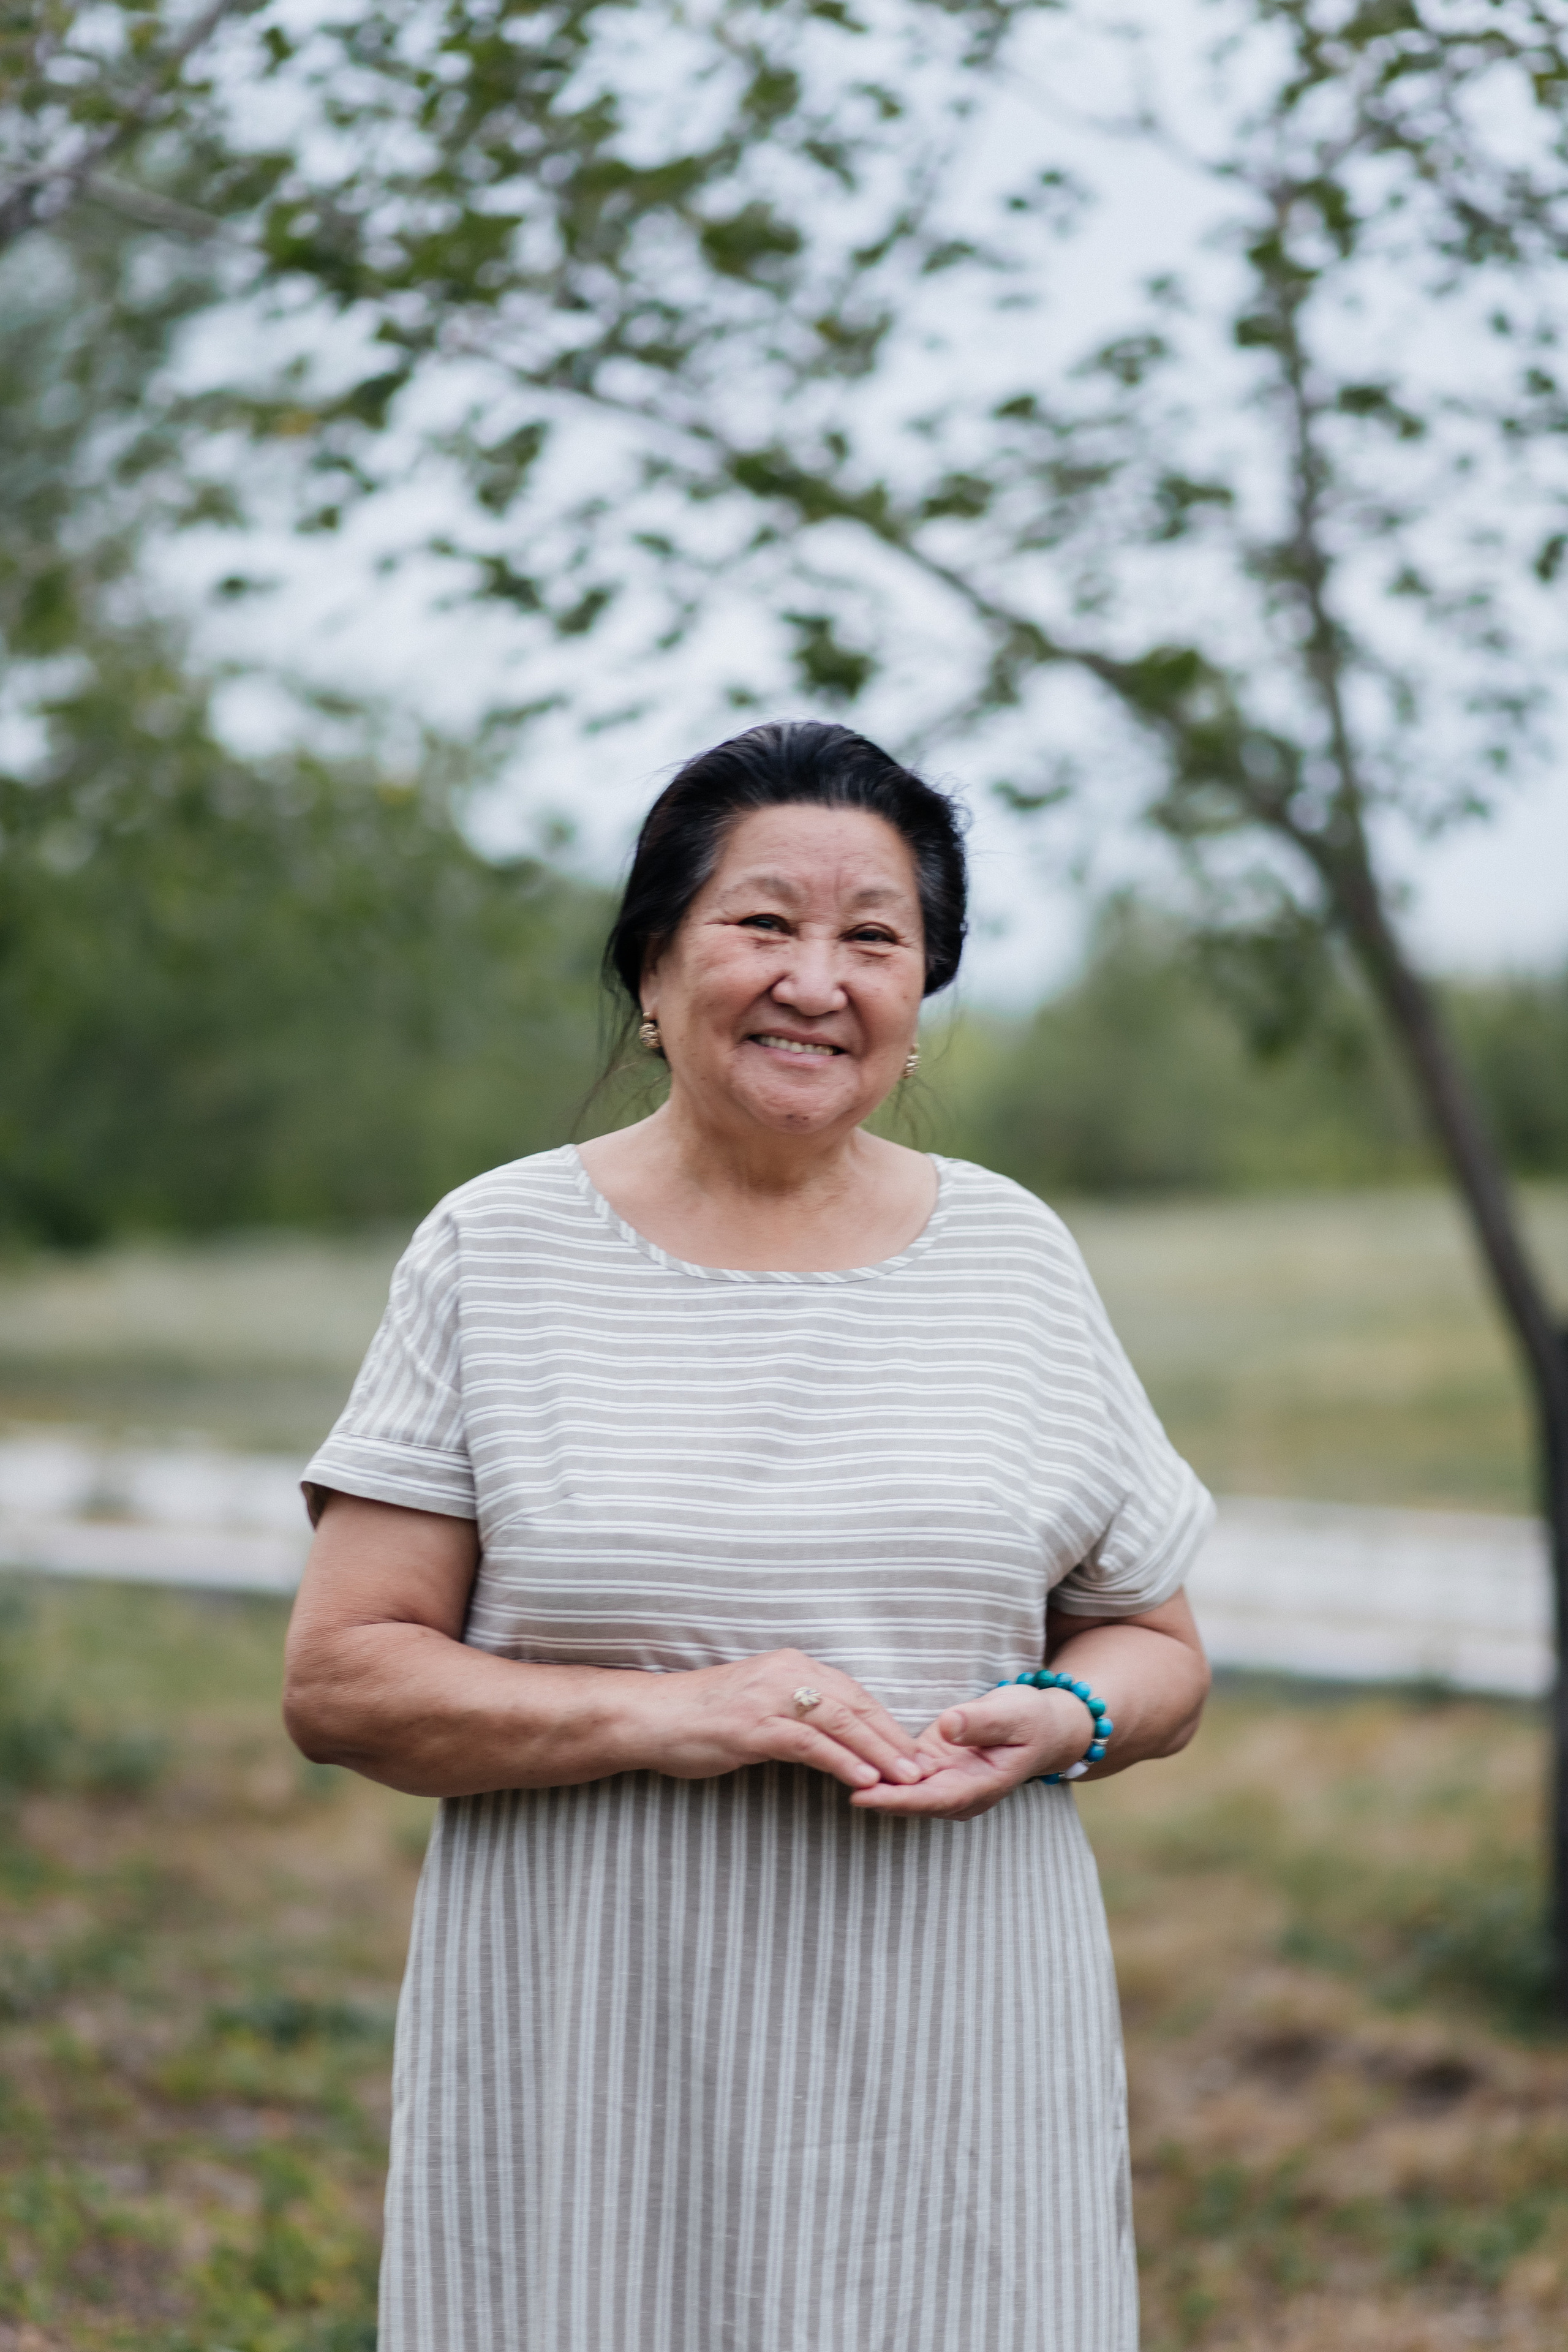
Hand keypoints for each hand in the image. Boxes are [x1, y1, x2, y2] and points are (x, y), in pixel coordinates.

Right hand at [628, 1650, 931, 1792]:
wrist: (649, 1715)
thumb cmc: (702, 1716)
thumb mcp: (757, 1704)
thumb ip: (795, 1712)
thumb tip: (835, 1734)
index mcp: (790, 1666)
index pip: (852, 1692)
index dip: (885, 1721)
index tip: (911, 1748)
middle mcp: (785, 1673)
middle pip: (855, 1704)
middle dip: (892, 1737)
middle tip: (922, 1766)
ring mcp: (769, 1698)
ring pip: (840, 1722)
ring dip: (878, 1751)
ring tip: (907, 1778)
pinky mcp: (754, 1726)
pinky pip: (809, 1744)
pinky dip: (841, 1761)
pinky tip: (864, 1779)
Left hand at [848, 1683, 1091, 1819]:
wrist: (1041, 1725)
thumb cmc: (1031, 1720)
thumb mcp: (1014, 1714)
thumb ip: (981, 1721)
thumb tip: (950, 1725)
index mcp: (978, 1788)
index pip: (930, 1799)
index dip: (895, 1799)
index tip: (861, 1795)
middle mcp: (955, 1791)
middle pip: (906, 1798)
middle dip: (870, 1790)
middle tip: (830, 1777)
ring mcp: (941, 1780)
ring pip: (899, 1786)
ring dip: (867, 1778)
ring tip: (826, 1765)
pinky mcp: (930, 1764)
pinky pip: (899, 1769)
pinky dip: (874, 1763)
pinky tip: (844, 1752)